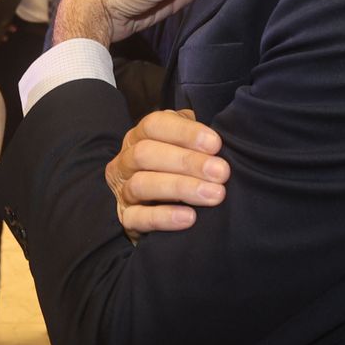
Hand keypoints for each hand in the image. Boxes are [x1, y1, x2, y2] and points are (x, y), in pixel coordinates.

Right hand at [106, 108, 229, 240]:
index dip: (184, 132)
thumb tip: (221, 138)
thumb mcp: (184, 148)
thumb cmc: (176, 171)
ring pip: (141, 184)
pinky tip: (189, 217)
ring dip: (180, 188)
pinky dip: (164, 218)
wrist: (153, 212)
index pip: (153, 125)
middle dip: (187, 162)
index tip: (215, 144)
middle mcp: (126, 161)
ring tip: (213, 194)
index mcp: (139, 137)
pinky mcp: (125, 219)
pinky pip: (138, 218)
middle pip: (145, 153)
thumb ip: (196, 140)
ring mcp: (122, 191)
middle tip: (221, 172)